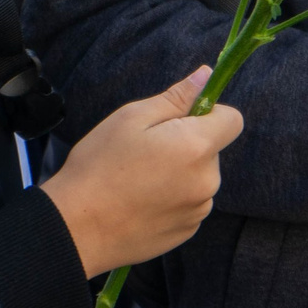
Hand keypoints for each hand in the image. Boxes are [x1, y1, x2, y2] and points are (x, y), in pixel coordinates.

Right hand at [40, 65, 243, 276]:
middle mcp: (207, 181)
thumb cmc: (99, 166)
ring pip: (199, 178)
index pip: (232, 120)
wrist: (75, 230)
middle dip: (188, 144)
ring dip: (181, 174)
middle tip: (145, 151)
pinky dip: (172, 199)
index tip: (179, 119)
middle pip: (212, 150)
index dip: (210, 114)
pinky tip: (140, 203)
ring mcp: (198, 211)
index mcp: (197, 147)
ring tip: (138, 180)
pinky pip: (189, 204)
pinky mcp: (186, 232)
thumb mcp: (132, 118)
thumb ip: (177, 97)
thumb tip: (207, 75)